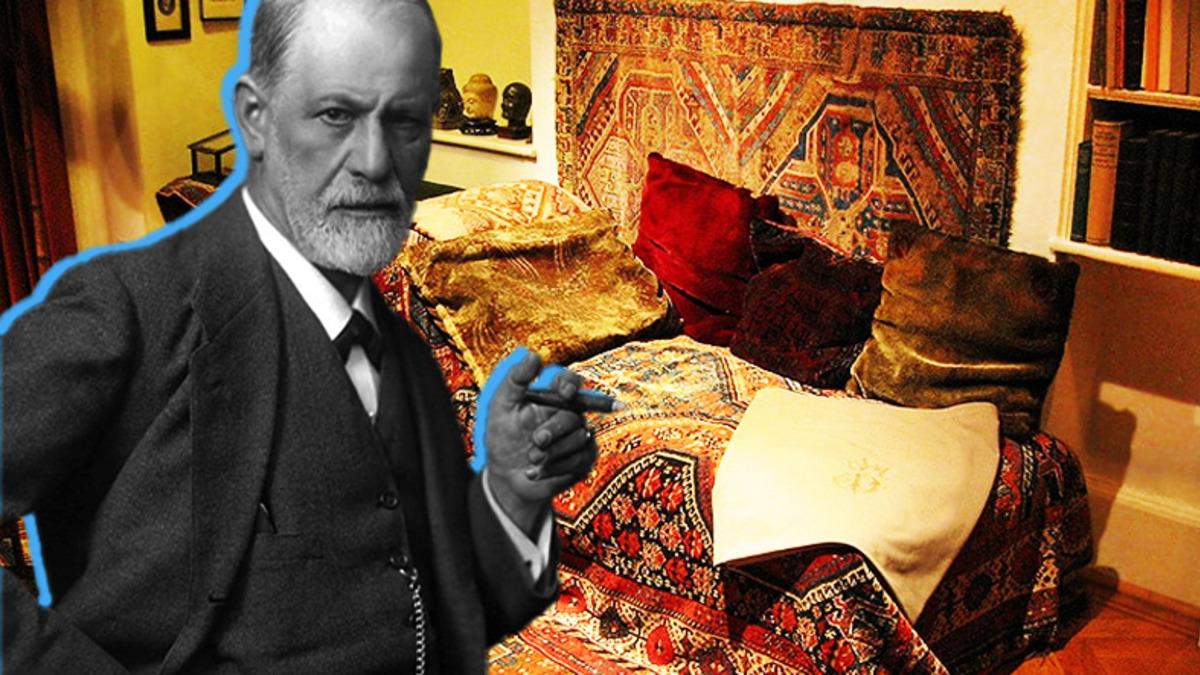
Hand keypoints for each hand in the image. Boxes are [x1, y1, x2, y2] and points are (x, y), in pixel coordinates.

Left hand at [481, 348, 602, 534]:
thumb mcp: (501, 406)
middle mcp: (569, 415)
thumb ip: (516, 379)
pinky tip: (533, 472)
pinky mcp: (582, 461)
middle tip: (536, 441)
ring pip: (579, 439)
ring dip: (552, 452)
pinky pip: (579, 461)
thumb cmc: (503, 437)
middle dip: (554, 429)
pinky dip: (554, 468)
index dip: (570, 384)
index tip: (564, 392)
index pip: (570, 382)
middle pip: (574, 415)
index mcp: (552, 398)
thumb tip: (534, 355)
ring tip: (530, 459)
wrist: (504, 477)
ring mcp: (578, 438)